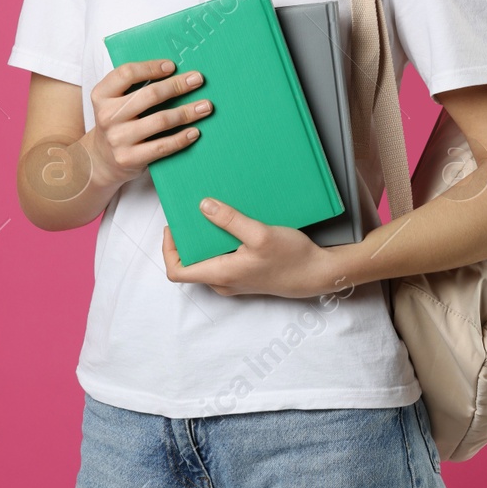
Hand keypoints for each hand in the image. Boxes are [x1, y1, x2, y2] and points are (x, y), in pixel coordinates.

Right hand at [86, 59, 213, 188]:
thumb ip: (135, 87)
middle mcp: (107, 116)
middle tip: (198, 79)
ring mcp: (117, 139)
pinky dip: (181, 138)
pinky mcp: (129, 159)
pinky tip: (195, 131)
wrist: (101, 160)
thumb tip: (176, 72)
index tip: (172, 66)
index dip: (151, 67)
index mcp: (102, 95)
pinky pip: (162, 146)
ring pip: (160, 120)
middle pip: (149, 95)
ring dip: (186, 112)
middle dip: (177, 86)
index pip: (126, 73)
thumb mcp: (115, 102)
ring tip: (205, 106)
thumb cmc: (117, 123)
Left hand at [162, 198, 344, 298]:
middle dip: (186, 239)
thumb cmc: (292, 258)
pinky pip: (222, 260)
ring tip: (211, 215)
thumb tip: (203, 206)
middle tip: (190, 214)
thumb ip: (230, 220)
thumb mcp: (260, 234)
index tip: (173, 226)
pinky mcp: (245, 275)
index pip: (176, 272)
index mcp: (221, 274)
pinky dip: (219, 243)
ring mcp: (234, 280)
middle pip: (190, 264)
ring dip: (204, 240)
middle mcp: (223, 282)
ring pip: (207, 261)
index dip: (168, 249)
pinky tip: (232, 225)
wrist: (318, 274)